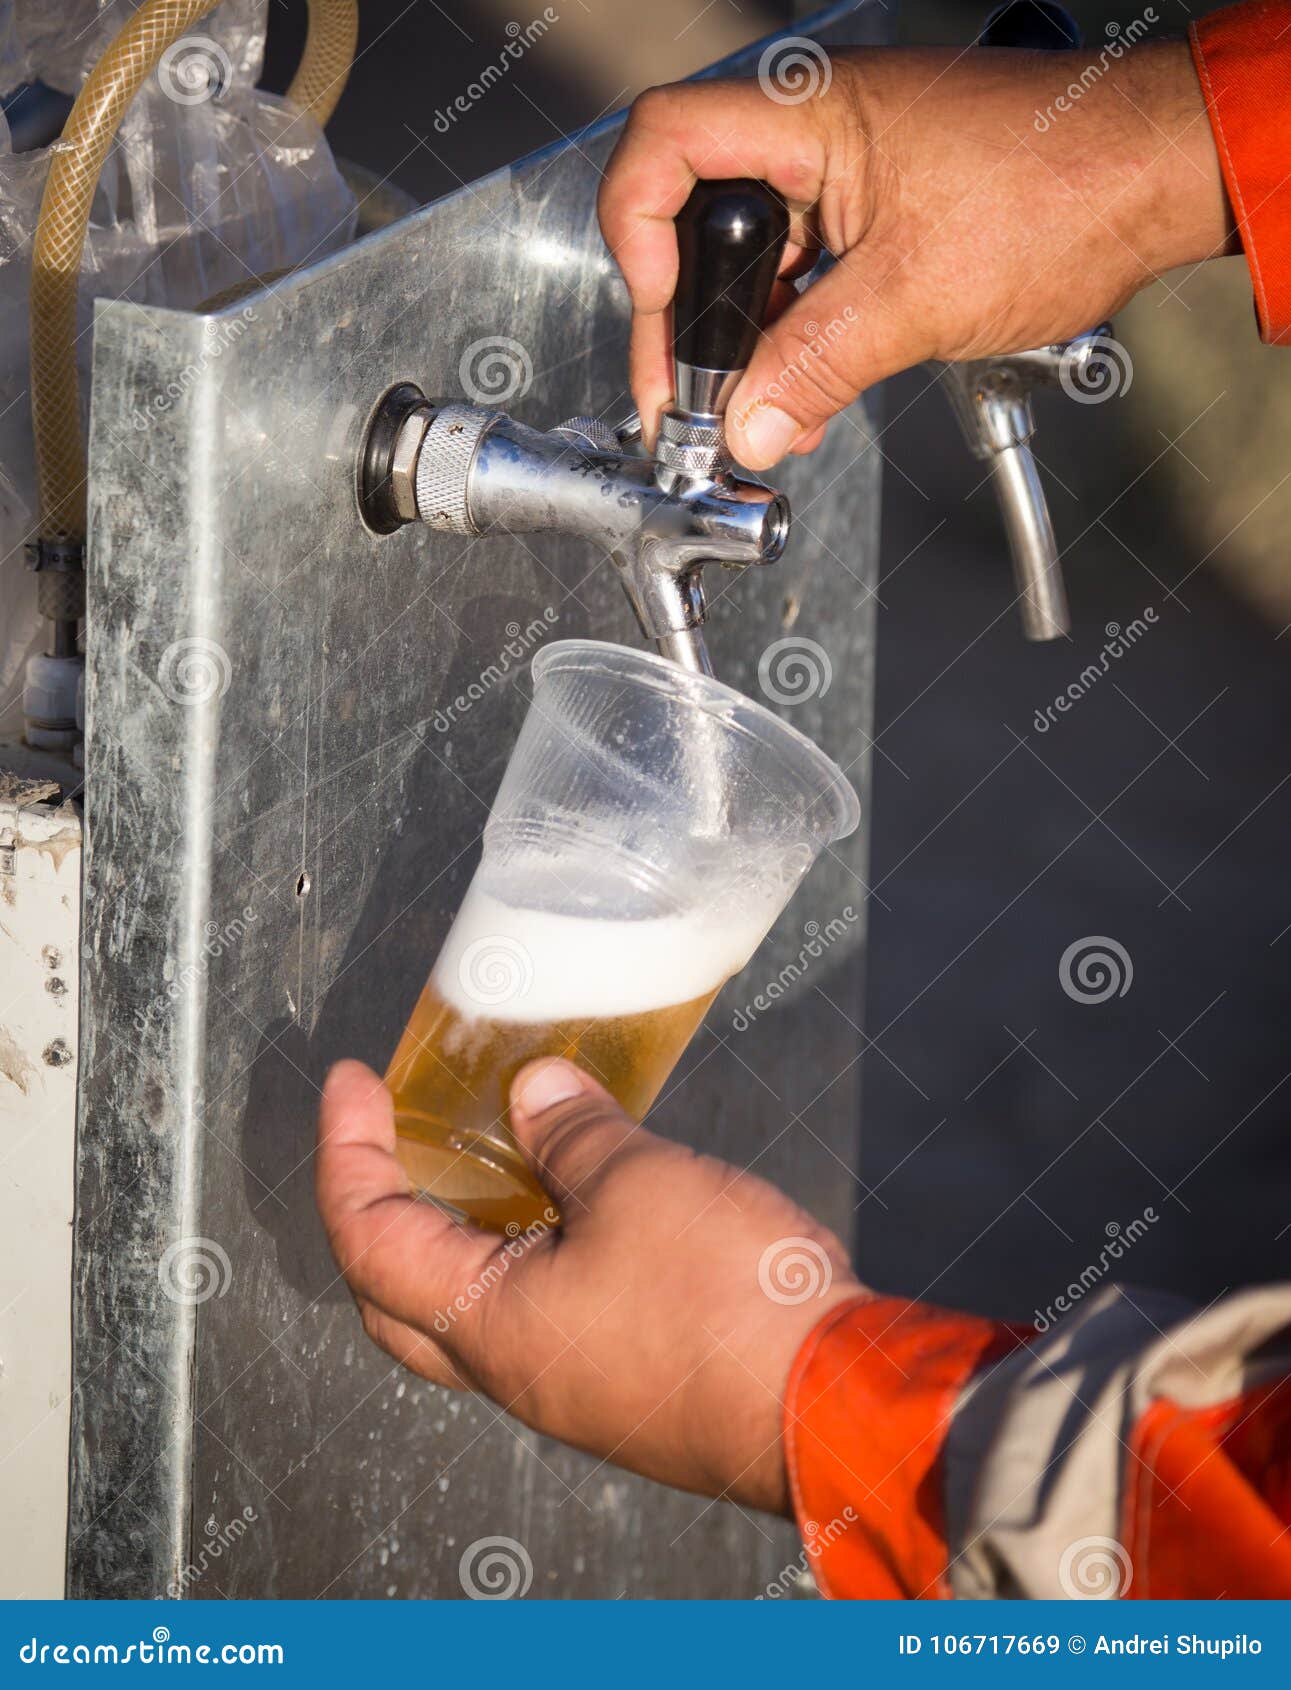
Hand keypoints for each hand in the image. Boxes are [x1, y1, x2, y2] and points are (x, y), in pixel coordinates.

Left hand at [316, 1056, 863, 1513]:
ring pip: (473, 1307)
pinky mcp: (624, 1383)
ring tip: (484, 1148)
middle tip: (391, 1132)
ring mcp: (569, 1385)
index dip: (347, 1151)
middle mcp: (515, 1369)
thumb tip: (532, 1092)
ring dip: (460, 1227)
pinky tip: (573, 1198)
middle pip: (397, 1294)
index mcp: (490, 1326)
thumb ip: (574, 1134)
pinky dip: (526, 1248)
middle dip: (378, 1207)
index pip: (368, 1240)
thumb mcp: (642, 1185)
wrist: (835, 1409)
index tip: (352, 1080)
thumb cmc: (729, 1305)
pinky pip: (540, 1313)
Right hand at [598, 41, 1234, 468]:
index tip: (661, 314)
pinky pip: (804, 273)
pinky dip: (794, 338)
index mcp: (812, 112)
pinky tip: (798, 399)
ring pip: (753, 258)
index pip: (666, 141)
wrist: (1156, 181)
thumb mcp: (916, 298)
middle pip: (696, 214)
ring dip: (746, 346)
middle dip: (690, 319)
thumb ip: (814, 365)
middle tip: (688, 401)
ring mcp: (844, 168)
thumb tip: (744, 427)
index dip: (639, 228)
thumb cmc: (1063, 191)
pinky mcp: (873, 208)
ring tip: (752, 420)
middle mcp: (816, 129)